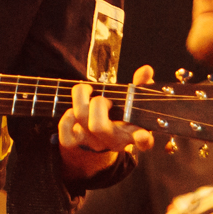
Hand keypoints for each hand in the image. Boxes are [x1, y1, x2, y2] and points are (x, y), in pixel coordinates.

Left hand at [58, 64, 156, 179]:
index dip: (142, 139)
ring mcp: (95, 143)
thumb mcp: (134, 101)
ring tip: (88, 92)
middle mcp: (114, 140)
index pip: (143, 141)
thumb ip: (141, 85)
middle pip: (98, 126)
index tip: (142, 135)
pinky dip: (66, 120)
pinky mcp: (78, 143)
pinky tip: (72, 109)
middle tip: (104, 99)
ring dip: (80, 102)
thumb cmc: (123, 113)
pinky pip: (65, 138)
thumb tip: (146, 70)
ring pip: (80, 124)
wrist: (106, 136)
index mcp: (133, 132)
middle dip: (97, 104)